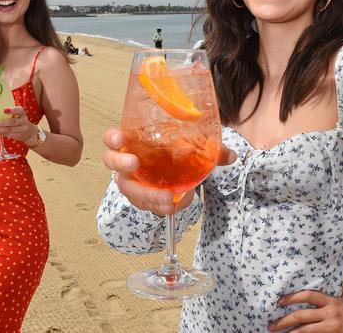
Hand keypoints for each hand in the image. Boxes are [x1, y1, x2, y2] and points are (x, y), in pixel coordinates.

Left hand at [0, 106, 37, 145]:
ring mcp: (20, 131)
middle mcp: (23, 123)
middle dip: (2, 123)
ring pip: (9, 130)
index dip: (13, 110)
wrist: (30, 134)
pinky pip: (6, 134)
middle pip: (13, 122)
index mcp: (23, 115)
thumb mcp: (19, 115)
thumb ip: (10, 112)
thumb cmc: (21, 122)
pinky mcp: (16, 136)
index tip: (4, 110)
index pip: (20, 111)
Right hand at [102, 128, 235, 215]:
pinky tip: (176, 205)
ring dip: (147, 195)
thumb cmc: (173, 154)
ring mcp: (132, 182)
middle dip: (121, 163)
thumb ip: (210, 150)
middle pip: (112, 163)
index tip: (119, 138)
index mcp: (133, 141)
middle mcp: (127, 162)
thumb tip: (231, 156)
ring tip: (168, 199)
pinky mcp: (141, 199)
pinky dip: (161, 206)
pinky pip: (146, 204)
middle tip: (135, 164)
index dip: (111, 138)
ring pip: (130, 190)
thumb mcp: (191, 147)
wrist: (173, 173)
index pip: (112, 138)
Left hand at [268, 284, 342, 332]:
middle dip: (284, 320)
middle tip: (272, 324)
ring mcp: (330, 326)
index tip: (279, 301)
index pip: (308, 295)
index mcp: (331, 301)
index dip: (292, 297)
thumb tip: (329, 269)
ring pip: (305, 330)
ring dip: (289, 332)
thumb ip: (337, 285)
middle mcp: (330, 313)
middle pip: (302, 315)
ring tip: (277, 332)